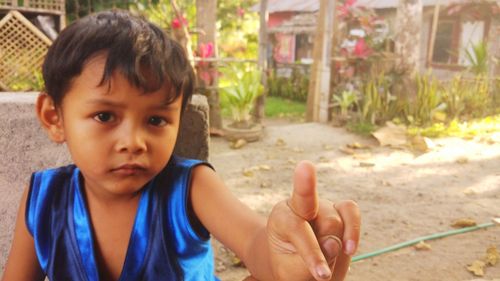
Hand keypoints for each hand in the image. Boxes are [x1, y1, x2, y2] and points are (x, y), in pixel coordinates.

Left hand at [266, 161, 360, 280]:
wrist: (297, 266)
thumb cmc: (291, 267)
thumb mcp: (293, 269)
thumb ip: (309, 259)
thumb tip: (334, 244)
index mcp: (281, 217)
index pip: (296, 227)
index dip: (312, 252)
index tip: (322, 274)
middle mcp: (300, 206)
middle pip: (319, 220)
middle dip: (326, 241)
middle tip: (325, 263)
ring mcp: (320, 206)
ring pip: (336, 220)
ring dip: (337, 243)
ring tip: (332, 259)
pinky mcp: (337, 210)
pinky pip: (351, 210)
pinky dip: (353, 229)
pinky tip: (350, 249)